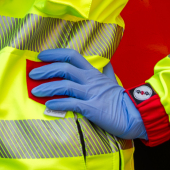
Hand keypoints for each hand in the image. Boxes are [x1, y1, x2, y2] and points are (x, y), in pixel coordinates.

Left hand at [29, 49, 146, 139]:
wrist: (136, 115)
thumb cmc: (122, 100)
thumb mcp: (114, 82)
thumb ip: (107, 72)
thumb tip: (107, 63)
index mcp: (93, 73)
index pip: (72, 56)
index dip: (55, 54)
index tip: (41, 56)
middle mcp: (90, 80)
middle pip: (64, 69)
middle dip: (46, 70)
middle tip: (33, 74)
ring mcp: (91, 94)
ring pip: (65, 86)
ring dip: (48, 87)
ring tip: (35, 91)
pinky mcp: (92, 108)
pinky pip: (72, 104)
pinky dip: (58, 104)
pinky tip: (49, 105)